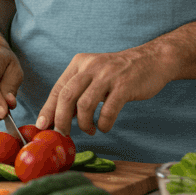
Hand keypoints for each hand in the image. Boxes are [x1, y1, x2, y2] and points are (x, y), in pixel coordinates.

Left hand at [36, 48, 171, 134]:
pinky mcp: (124, 86)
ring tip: (90, 130)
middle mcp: (91, 67)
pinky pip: (107, 111)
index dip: (48, 109)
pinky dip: (103, 124)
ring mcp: (107, 75)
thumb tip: (60, 116)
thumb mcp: (95, 74)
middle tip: (64, 134)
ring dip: (84, 124)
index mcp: (80, 63)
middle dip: (61, 120)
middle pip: (66, 97)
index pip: (58, 88)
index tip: (42, 125)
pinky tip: (104, 126)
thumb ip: (79, 91)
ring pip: (84, 105)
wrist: (153, 60)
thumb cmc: (120, 72)